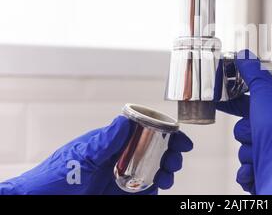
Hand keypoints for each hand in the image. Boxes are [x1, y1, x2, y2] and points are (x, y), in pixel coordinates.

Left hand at [0, 116, 192, 194]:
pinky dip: (154, 190)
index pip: (145, 132)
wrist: (41, 202)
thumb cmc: (56, 176)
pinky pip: (145, 192)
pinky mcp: (122, 196)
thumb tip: (124, 120)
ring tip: (167, 178)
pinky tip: (156, 190)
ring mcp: (122, 177)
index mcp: (114, 142)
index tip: (180, 138)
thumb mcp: (82, 156)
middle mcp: (121, 158)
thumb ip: (105, 141)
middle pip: (155, 152)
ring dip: (166, 173)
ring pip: (153, 172)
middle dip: (171, 154)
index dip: (165, 133)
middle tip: (175, 161)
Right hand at [217, 50, 271, 194]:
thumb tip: (245, 55)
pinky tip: (256, 171)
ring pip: (244, 152)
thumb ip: (254, 75)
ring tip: (260, 156)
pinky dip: (248, 173)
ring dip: (248, 154)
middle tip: (256, 134)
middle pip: (245, 130)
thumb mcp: (267, 94)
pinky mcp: (267, 177)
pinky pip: (245, 173)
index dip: (236, 104)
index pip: (253, 105)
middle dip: (246, 134)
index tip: (221, 102)